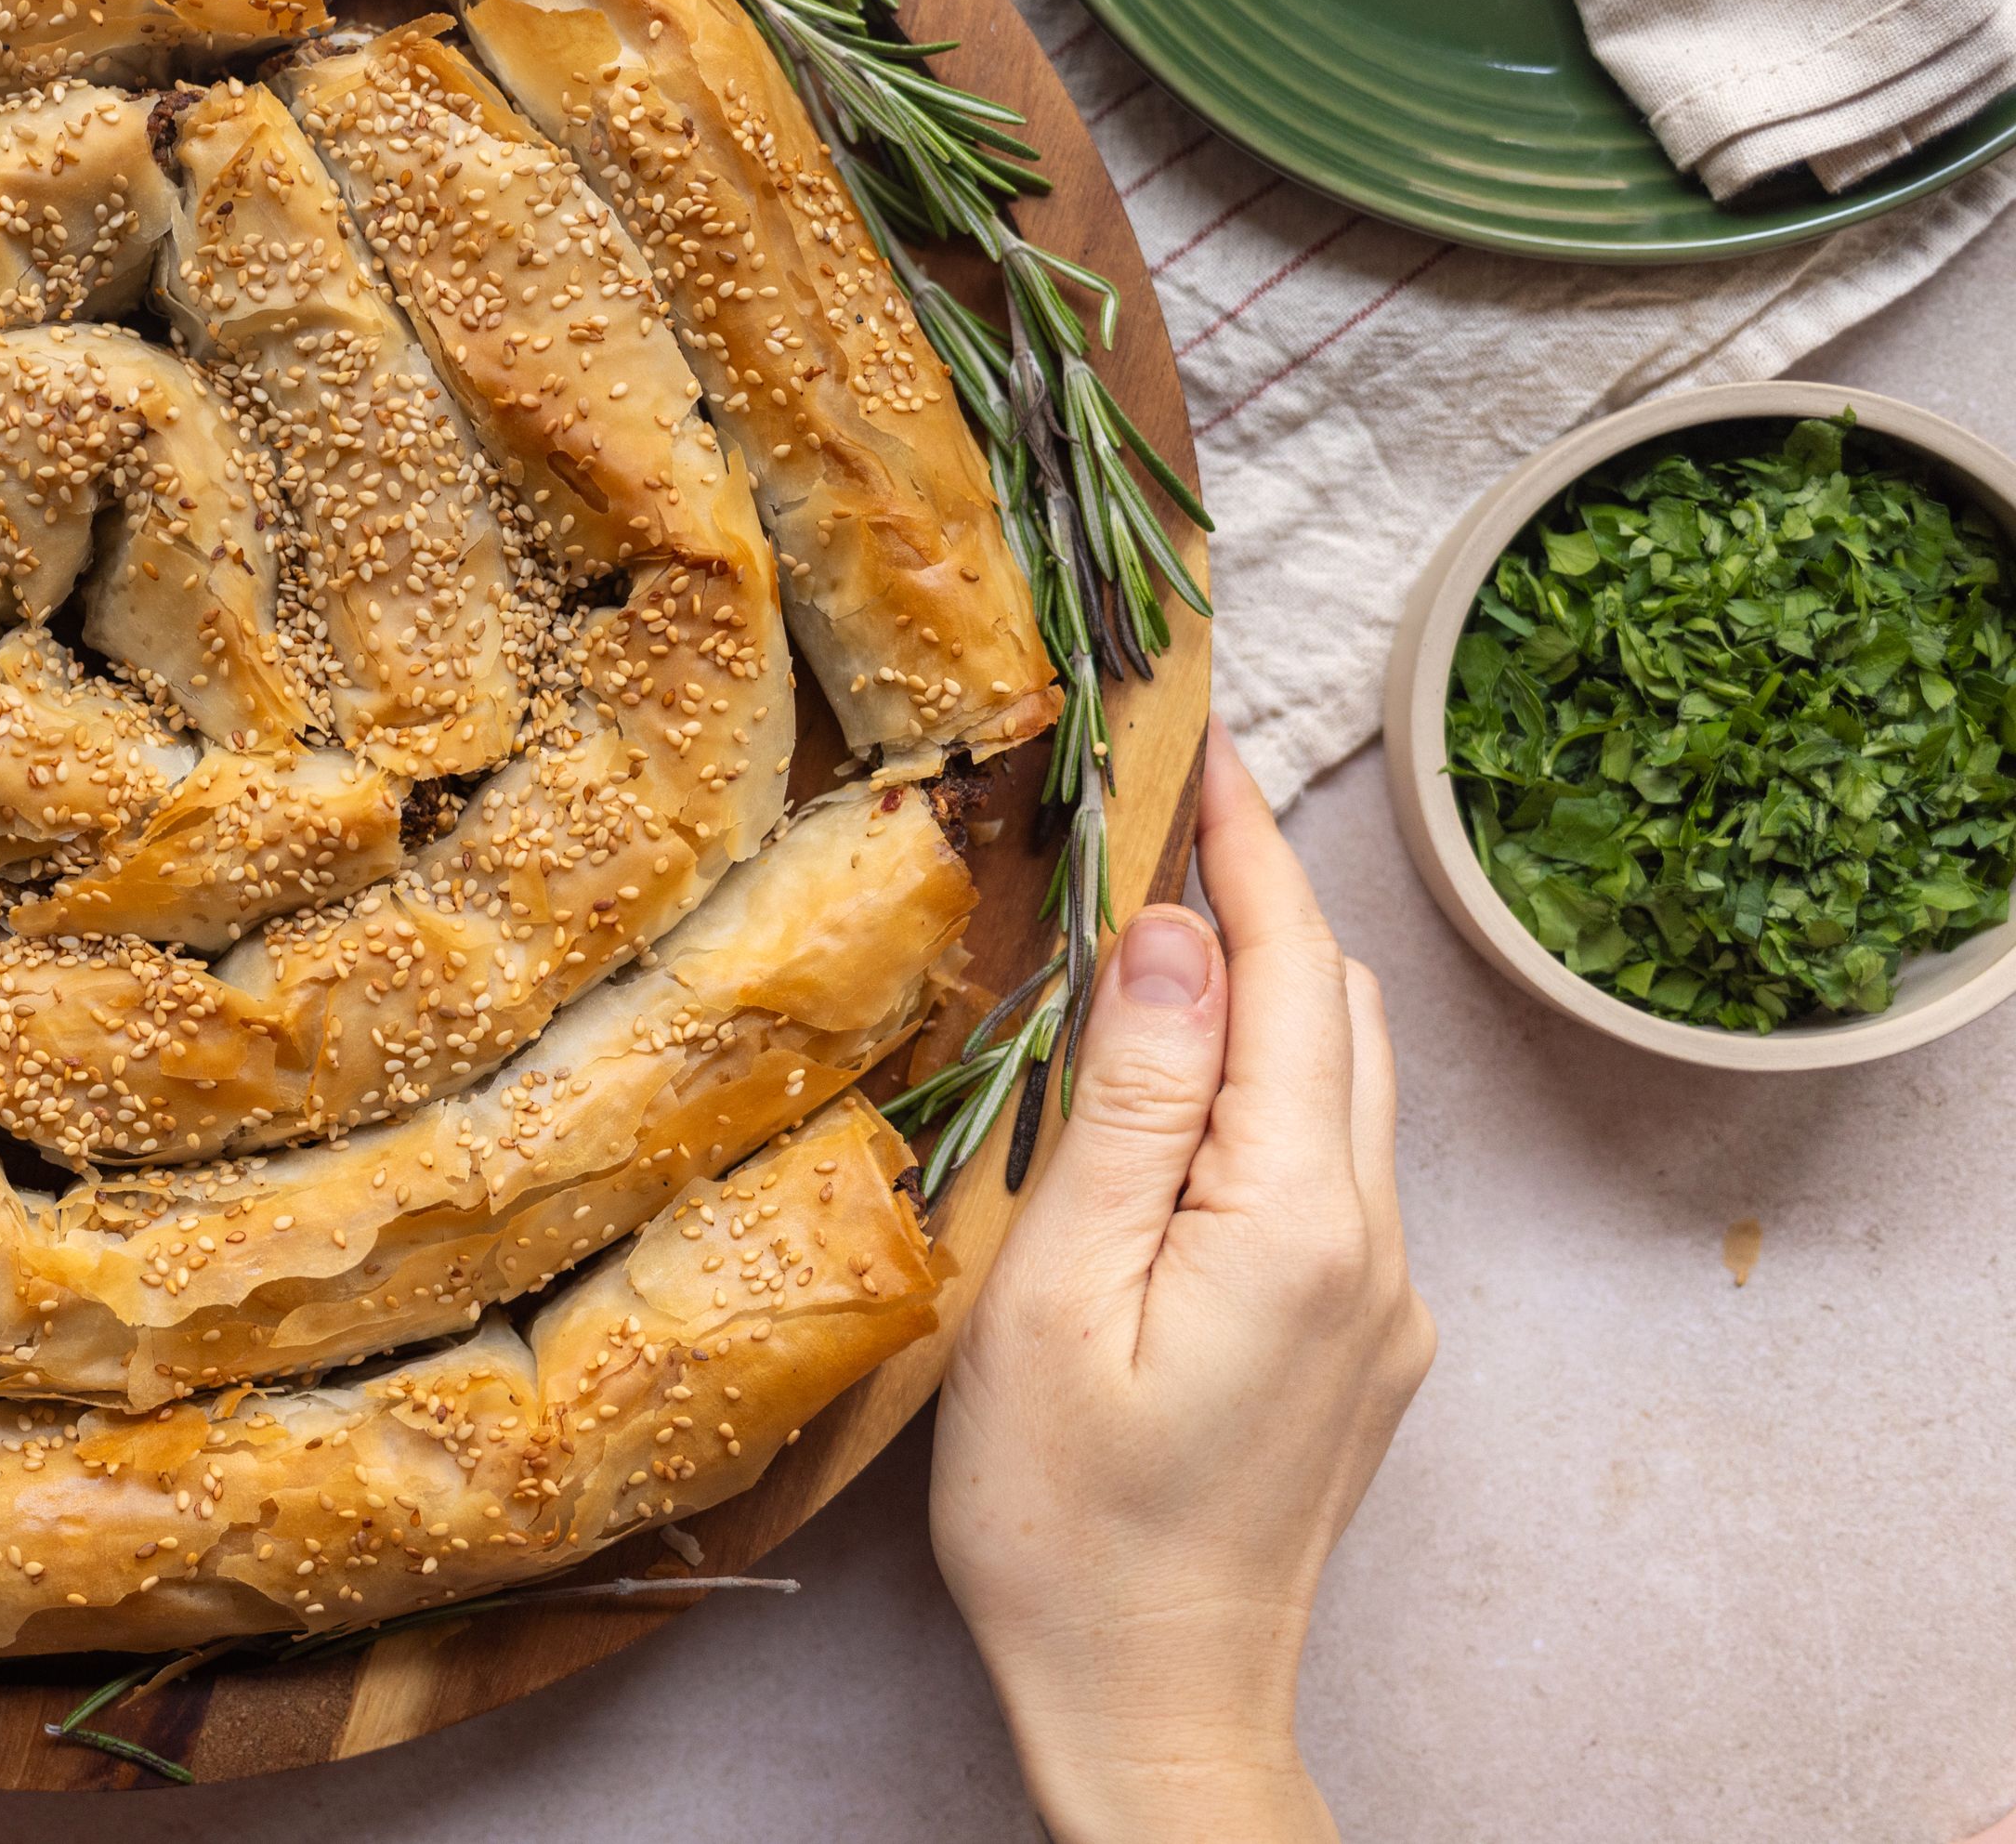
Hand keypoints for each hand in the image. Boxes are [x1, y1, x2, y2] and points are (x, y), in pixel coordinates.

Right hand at [930, 718, 1432, 1843]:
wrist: (1152, 1705)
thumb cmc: (1065, 1522)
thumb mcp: (1057, 1298)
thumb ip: (1128, 1110)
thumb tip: (1171, 936)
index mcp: (1296, 1222)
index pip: (1282, 976)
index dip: (1242, 846)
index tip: (1197, 737)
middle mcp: (1375, 1247)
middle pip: (1334, 1013)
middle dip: (1263, 894)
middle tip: (1168, 798)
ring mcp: (1385, 1302)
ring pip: (1343, 1086)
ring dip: (1271, 983)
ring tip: (1171, 909)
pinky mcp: (1367, 1345)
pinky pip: (1332, 1164)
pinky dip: (1272, 1078)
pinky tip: (1188, 1077)